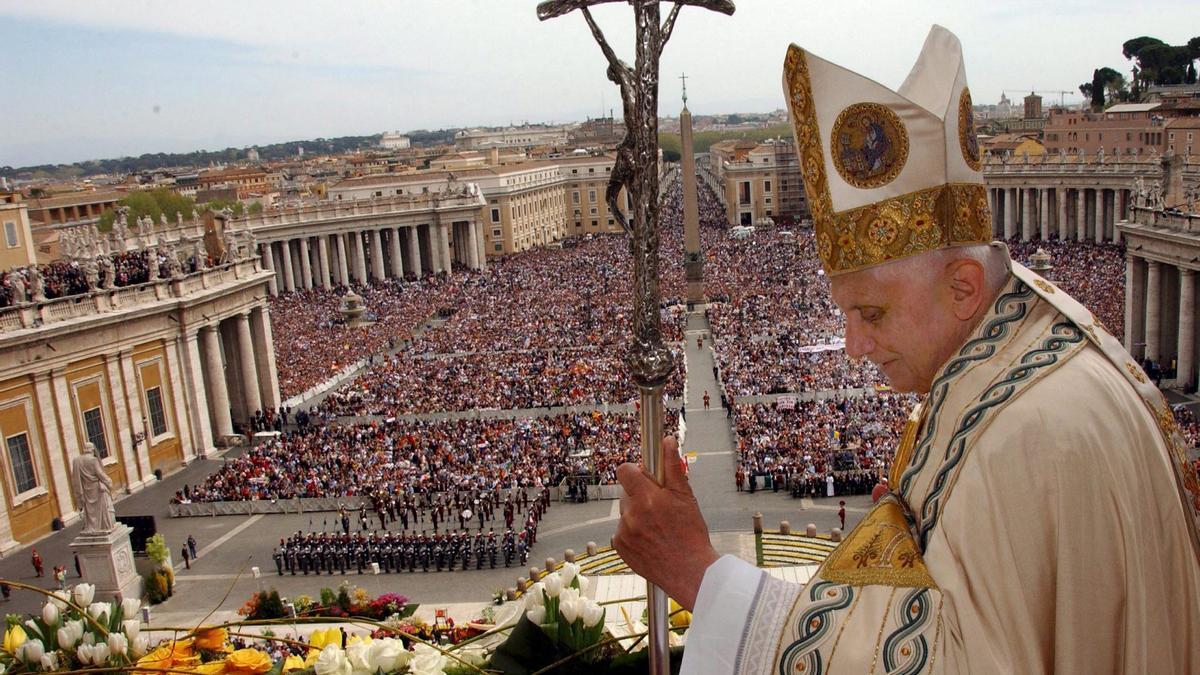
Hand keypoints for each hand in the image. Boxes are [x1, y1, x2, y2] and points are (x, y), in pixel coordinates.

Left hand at [612, 436, 719, 610]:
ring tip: (658, 527)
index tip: (645, 475)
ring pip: (625, 512)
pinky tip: (651, 539)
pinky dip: (633, 532)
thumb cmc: (691, 534)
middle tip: (660, 506)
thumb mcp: (686, 496)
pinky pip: (622, 531)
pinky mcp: (619, 547)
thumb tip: (667, 441)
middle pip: (627, 492)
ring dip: (637, 514)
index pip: (625, 470)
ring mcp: (623, 532)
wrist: (691, 573)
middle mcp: (631, 514)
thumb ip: (673, 467)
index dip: (635, 470)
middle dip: (641, 494)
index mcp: (647, 498)